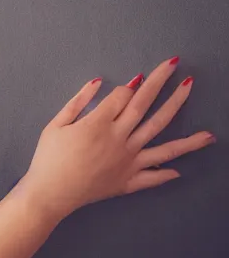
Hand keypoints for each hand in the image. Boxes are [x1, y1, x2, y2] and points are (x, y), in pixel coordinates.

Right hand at [18, 58, 213, 220]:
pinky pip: (152, 178)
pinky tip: (179, 170)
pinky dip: (166, 174)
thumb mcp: (57, 123)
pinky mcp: (128, 182)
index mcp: (99, 123)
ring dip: (185, 134)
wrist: (49, 193)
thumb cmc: (49, 156)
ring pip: (162, 144)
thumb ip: (79, 100)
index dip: (130, 85)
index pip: (123, 96)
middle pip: (144, 106)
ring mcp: (127, 162)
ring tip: (208, 131)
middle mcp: (119, 139)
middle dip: (160, 83)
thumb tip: (100, 80)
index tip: (136, 79)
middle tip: (174, 64)